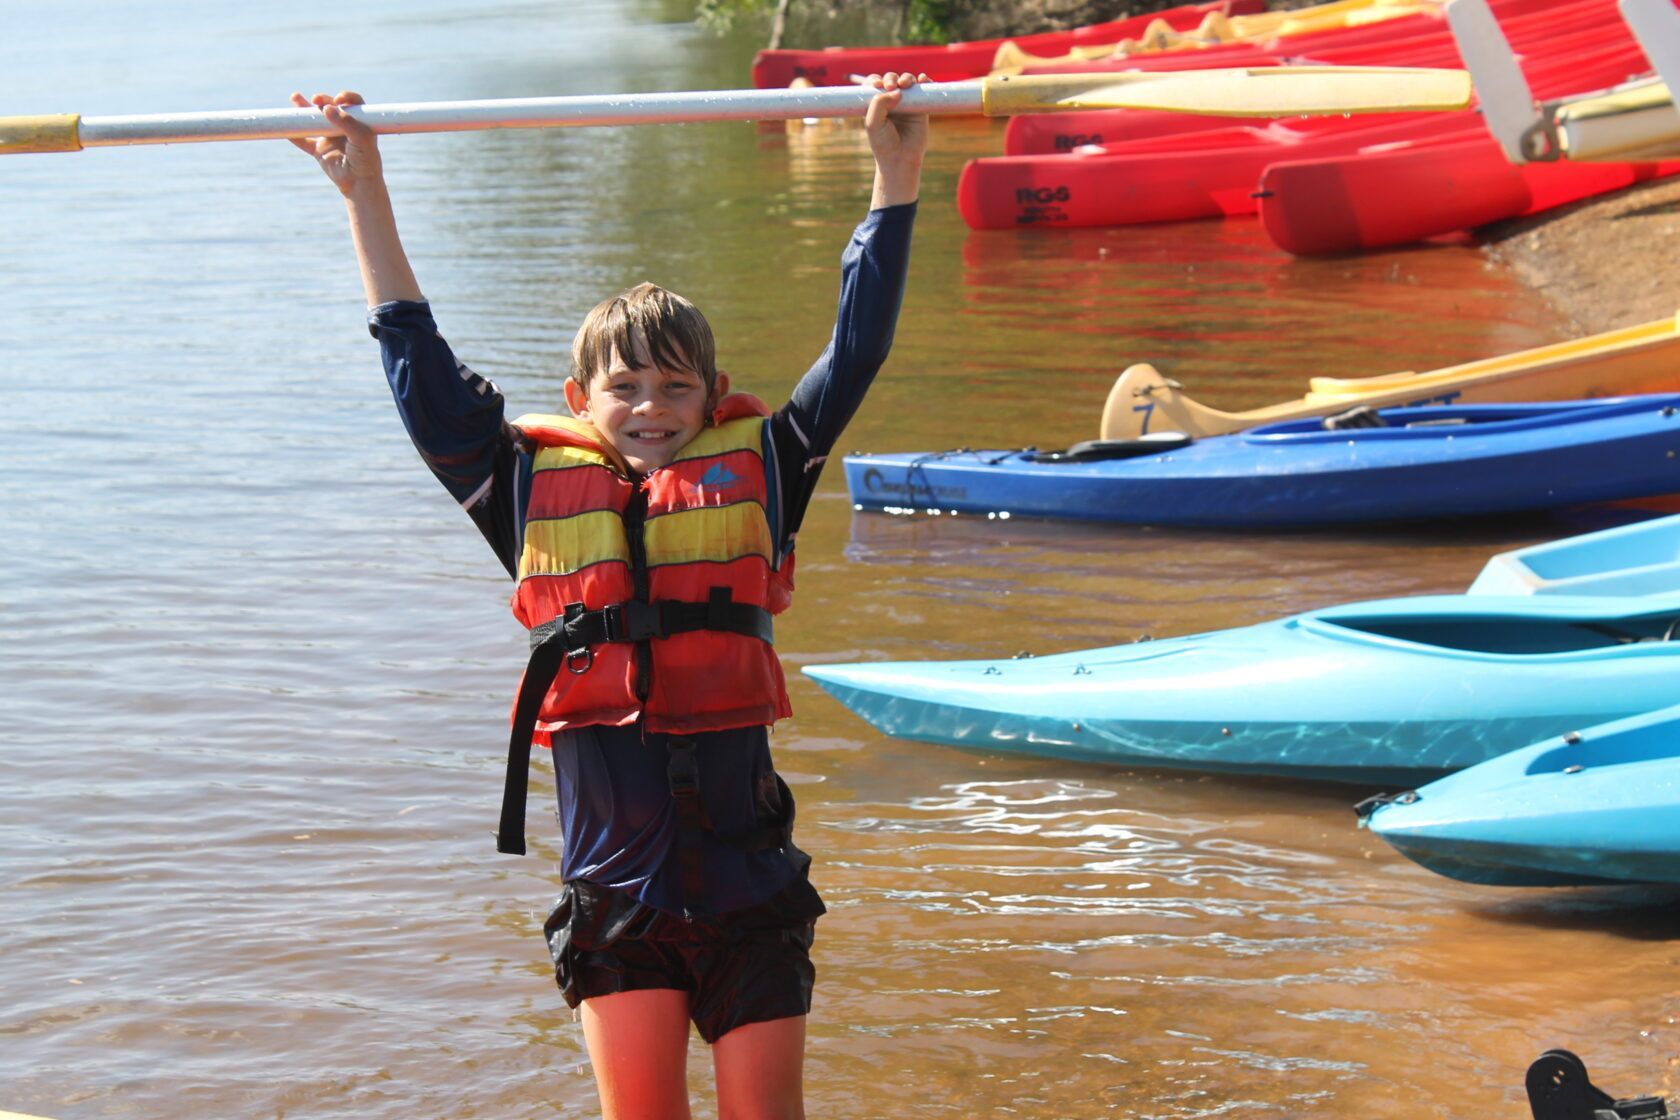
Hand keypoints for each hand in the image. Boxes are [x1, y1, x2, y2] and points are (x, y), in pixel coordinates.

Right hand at [289, 90, 381, 197]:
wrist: (359, 183)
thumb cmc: (366, 159)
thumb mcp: (362, 139)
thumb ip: (346, 122)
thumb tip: (327, 108)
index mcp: (358, 121)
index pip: (352, 102)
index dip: (345, 97)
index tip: (338, 100)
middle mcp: (343, 126)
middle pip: (330, 107)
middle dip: (322, 100)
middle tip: (317, 100)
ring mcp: (329, 137)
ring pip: (313, 120)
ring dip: (303, 108)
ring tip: (295, 97)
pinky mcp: (319, 149)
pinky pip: (303, 141)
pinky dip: (293, 135)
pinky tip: (285, 128)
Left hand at [863, 72, 928, 207]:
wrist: (900, 159)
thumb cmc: (883, 143)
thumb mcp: (873, 123)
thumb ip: (879, 103)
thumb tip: (898, 89)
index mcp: (875, 103)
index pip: (874, 83)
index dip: (876, 80)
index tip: (876, 85)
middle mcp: (890, 101)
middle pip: (891, 79)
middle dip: (891, 78)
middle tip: (891, 86)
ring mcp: (906, 103)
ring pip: (906, 81)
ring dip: (906, 78)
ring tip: (906, 84)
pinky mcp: (920, 107)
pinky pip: (923, 89)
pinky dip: (924, 81)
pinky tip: (922, 79)